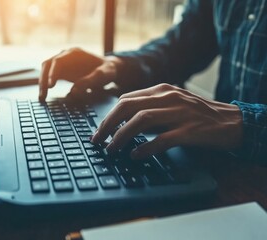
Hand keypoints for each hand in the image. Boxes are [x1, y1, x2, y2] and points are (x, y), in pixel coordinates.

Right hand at [39, 48, 121, 100]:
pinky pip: (50, 76)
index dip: (53, 73)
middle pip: (48, 65)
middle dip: (44, 80)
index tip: (51, 85)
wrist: (109, 68)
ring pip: (46, 70)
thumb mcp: (103, 75)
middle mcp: (66, 56)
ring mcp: (63, 63)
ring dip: (42, 83)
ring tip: (42, 98)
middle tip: (43, 95)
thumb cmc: (107, 70)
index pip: (58, 61)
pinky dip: (46, 85)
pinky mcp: (62, 71)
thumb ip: (90, 81)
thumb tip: (74, 91)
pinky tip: (44, 96)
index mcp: (75, 54)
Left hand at [91, 83, 242, 158]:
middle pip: (128, 107)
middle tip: (97, 140)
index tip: (99, 130)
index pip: (126, 99)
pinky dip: (147, 147)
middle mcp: (168, 98)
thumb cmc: (198, 114)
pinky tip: (136, 155)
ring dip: (122, 136)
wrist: (231, 121)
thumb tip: (123, 121)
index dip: (109, 116)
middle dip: (108, 124)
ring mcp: (179, 113)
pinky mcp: (190, 130)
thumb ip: (150, 107)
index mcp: (162, 90)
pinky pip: (163, 138)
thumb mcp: (172, 103)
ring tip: (111, 149)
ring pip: (141, 121)